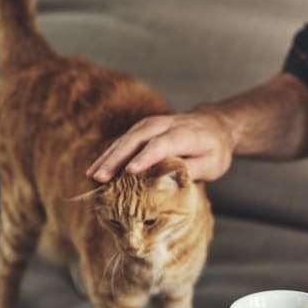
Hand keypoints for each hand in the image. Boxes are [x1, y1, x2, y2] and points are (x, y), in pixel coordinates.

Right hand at [86, 111, 235, 182]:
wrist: (215, 125)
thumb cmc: (214, 149)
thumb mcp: (212, 164)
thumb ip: (191, 171)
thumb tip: (169, 183)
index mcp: (185, 134)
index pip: (162, 144)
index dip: (146, 157)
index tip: (130, 171)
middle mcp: (165, 125)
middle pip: (137, 139)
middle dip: (117, 158)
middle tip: (100, 178)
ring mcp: (152, 124)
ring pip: (126, 138)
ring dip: (108, 156)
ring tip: (92, 176)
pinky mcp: (143, 128)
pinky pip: (124, 139)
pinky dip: (110, 153)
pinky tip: (97, 169)